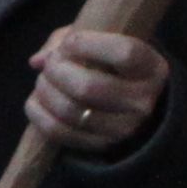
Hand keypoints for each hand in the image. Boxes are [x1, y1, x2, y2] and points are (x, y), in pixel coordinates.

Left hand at [26, 24, 167, 160]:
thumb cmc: (113, 62)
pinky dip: (39, 114)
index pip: (124, 53)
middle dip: (57, 70)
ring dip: (45, 91)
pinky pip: (60, 132)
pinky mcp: (103, 146)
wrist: (134, 103)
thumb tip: (38, 61)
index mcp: (151, 68)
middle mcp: (143, 102)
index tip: (69, 43)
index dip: (87, 44)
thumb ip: (68, 41)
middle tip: (50, 64)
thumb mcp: (103, 40)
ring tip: (43, 81)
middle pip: (89, 87)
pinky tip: (35, 101)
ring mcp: (124, 129)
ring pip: (71, 111)